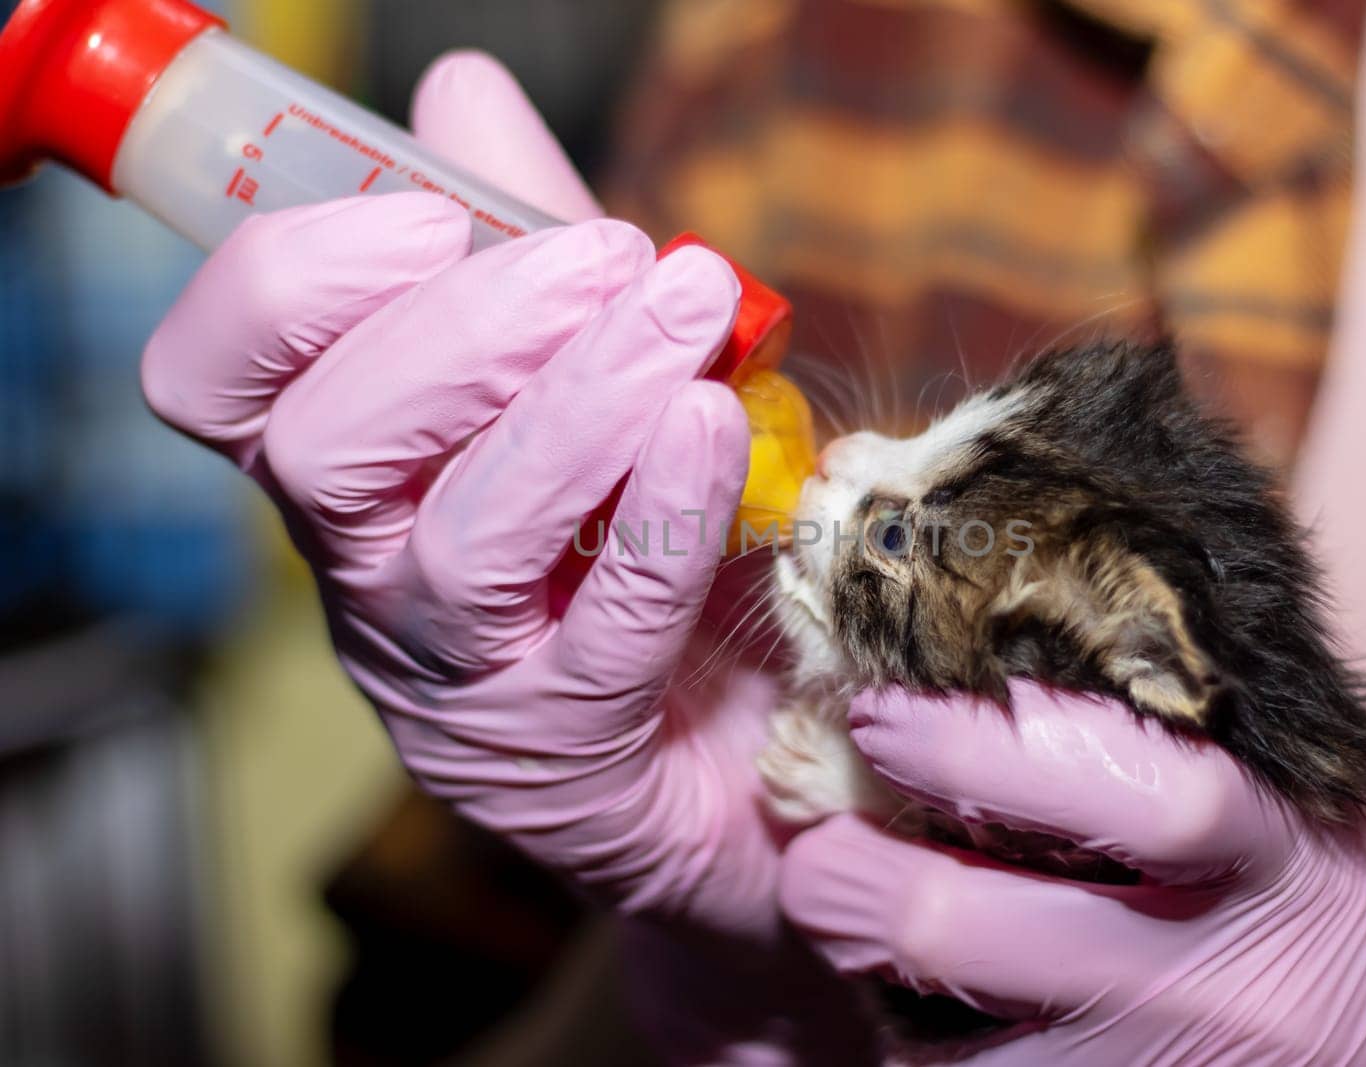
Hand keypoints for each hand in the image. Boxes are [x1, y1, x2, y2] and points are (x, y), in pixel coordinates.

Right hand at [142, 52, 777, 941]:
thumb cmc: (630, 535)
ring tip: (680, 316)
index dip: (291, 285)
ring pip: (465, 541)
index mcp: (350, 473)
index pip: (220, 382)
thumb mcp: (574, 370)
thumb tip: (462, 90)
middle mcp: (371, 578)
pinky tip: (715, 424)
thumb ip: (519, 241)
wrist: (726, 736)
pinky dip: (661, 514)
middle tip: (607, 258)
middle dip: (465, 331)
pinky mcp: (569, 750)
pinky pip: (603, 631)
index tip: (427, 215)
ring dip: (579, 407)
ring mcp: (462, 678)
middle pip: (328, 452)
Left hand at [781, 682, 1365, 1063]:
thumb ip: (1219, 713)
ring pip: (958, 1047)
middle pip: (979, 937)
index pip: (1127, 789)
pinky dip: (930, 1053)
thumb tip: (1073, 596)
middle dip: (861, 885)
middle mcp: (1216, 978)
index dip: (980, 748)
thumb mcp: (1341, 787)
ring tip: (849, 919)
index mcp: (1279, 850)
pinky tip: (916, 1008)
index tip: (881, 709)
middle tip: (816, 840)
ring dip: (875, 984)